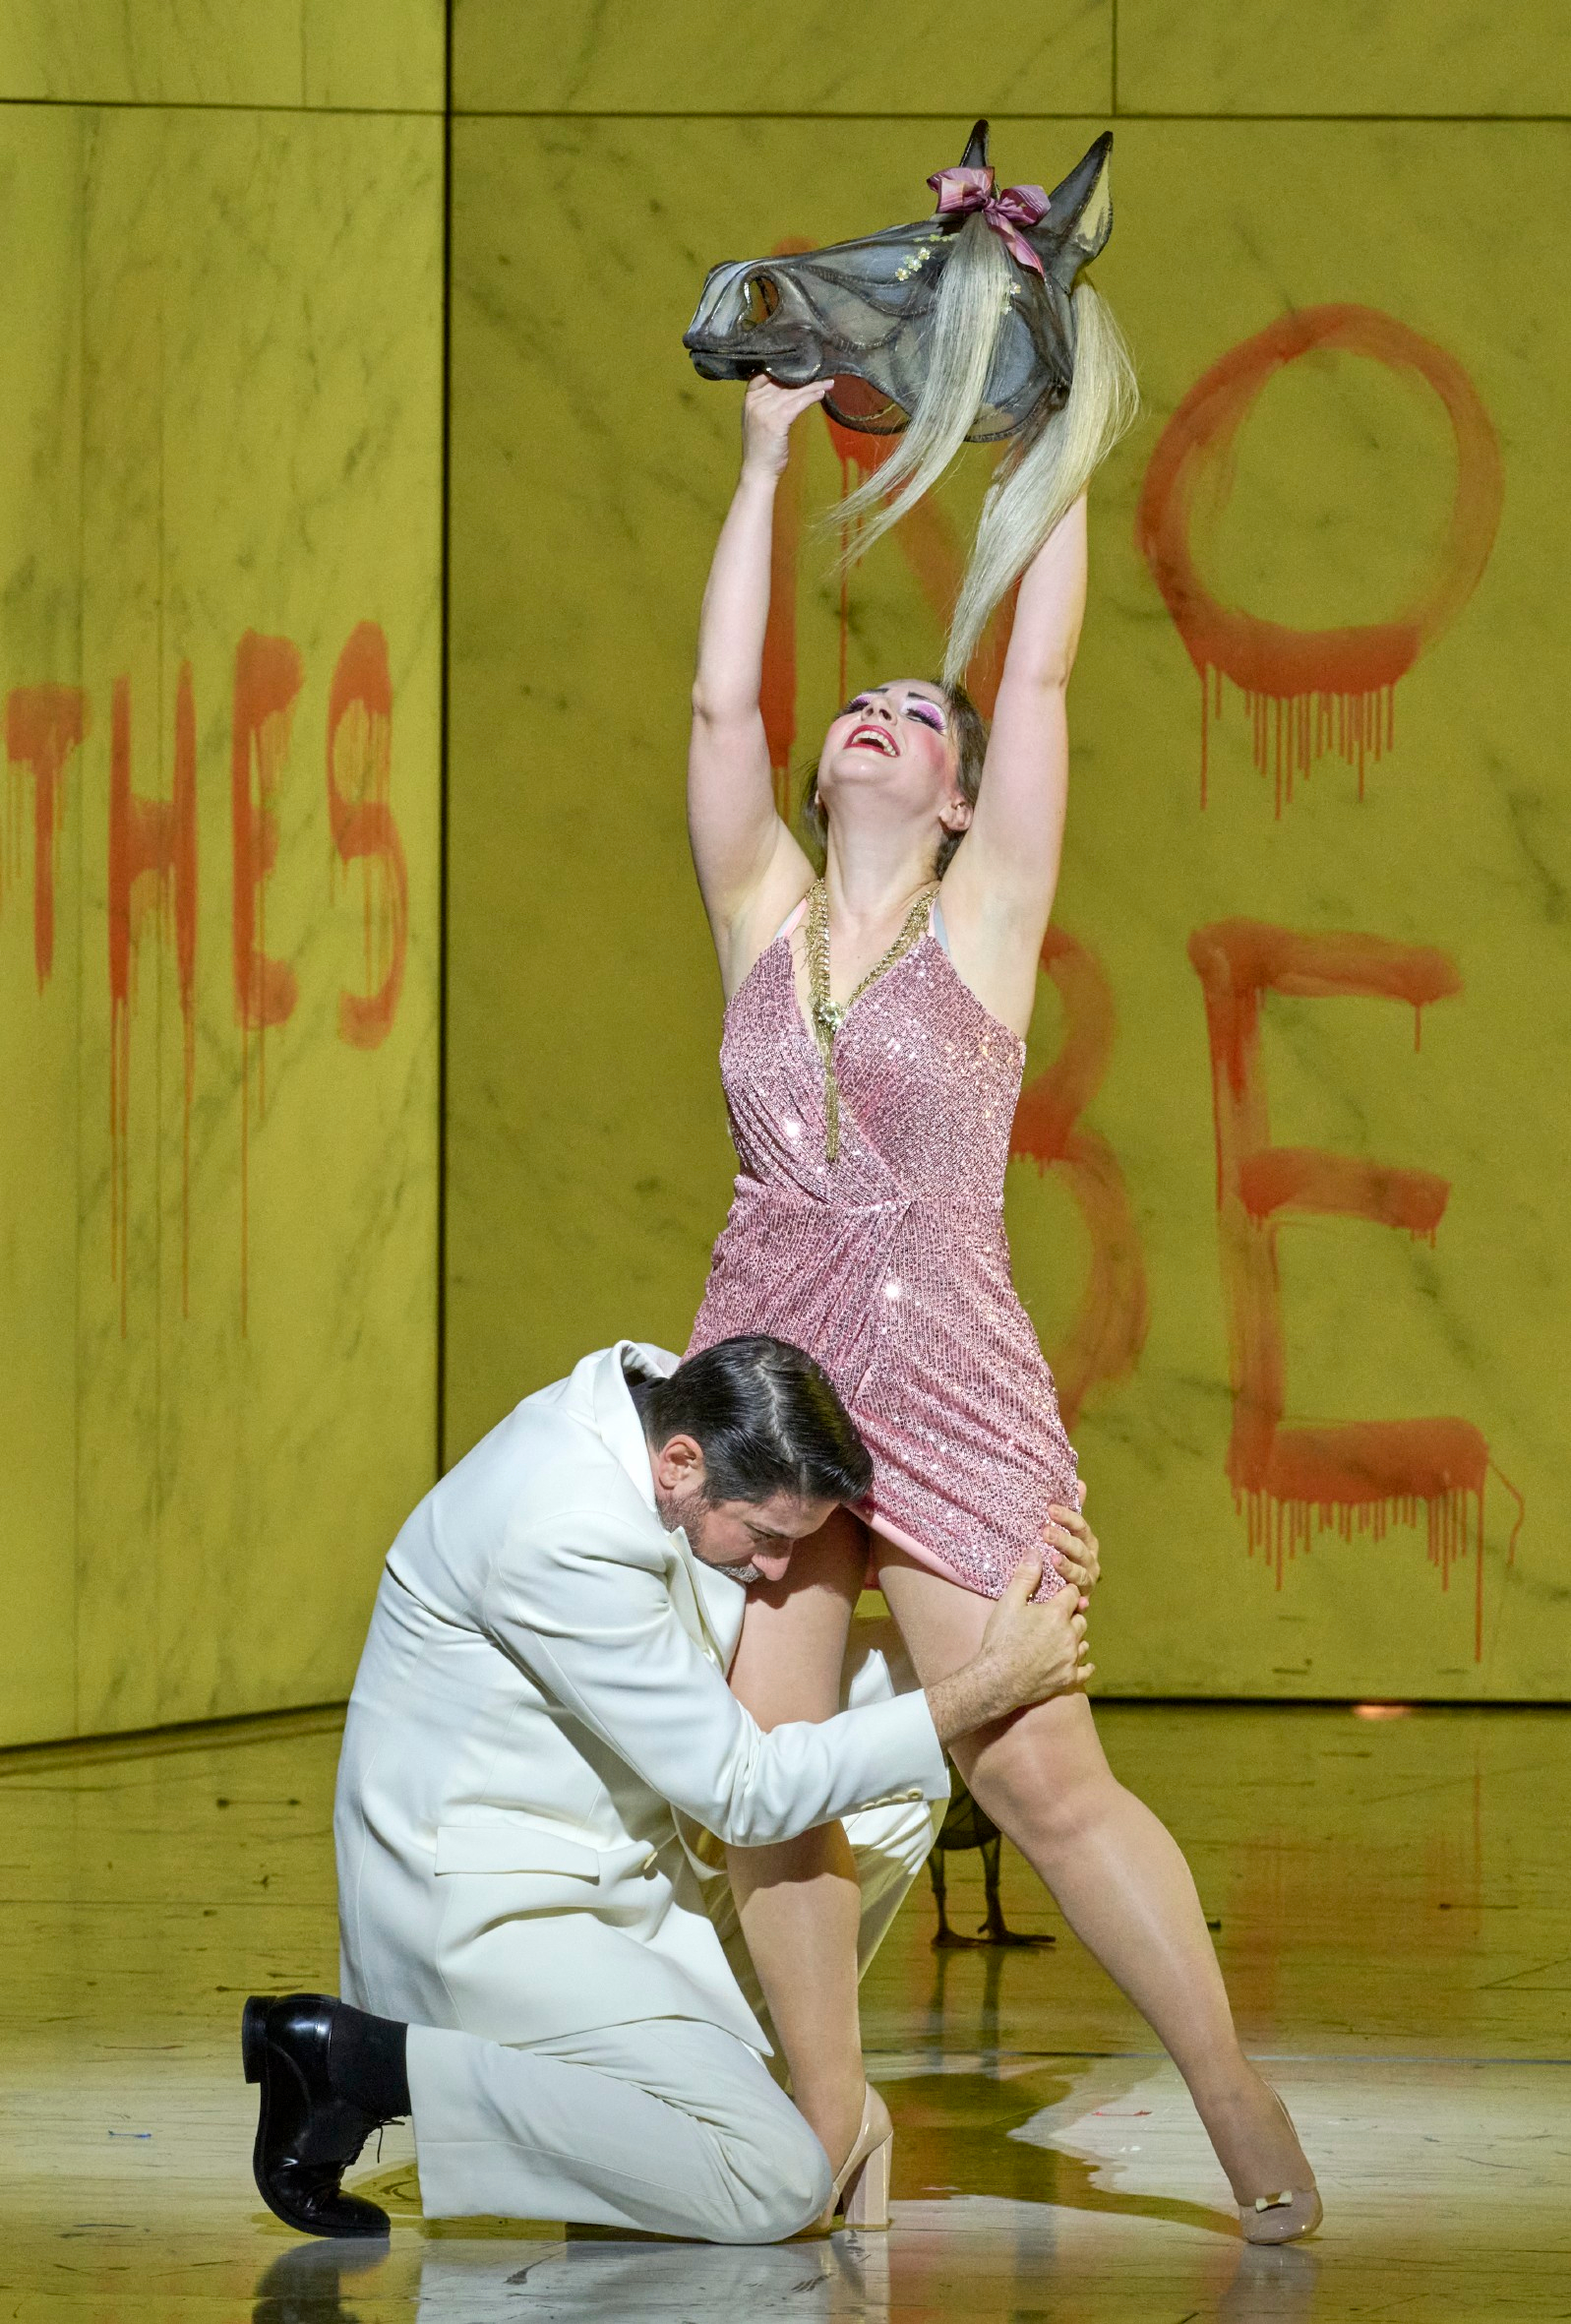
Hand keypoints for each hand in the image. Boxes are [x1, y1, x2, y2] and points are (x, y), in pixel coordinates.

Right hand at [740, 373, 830, 480]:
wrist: (758, 471)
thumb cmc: (761, 448)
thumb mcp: (759, 420)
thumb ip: (768, 404)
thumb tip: (789, 389)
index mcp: (749, 400)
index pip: (765, 375)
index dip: (783, 369)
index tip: (800, 366)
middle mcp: (755, 402)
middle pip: (782, 383)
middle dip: (803, 377)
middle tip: (822, 372)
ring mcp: (764, 411)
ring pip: (793, 392)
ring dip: (813, 386)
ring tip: (827, 382)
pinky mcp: (776, 421)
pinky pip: (798, 403)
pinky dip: (811, 397)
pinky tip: (821, 393)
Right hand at [978, 1553, 1092, 1712]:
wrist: (997, 1680)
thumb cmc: (1001, 1640)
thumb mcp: (1009, 1603)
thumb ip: (1025, 1576)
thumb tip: (1036, 1552)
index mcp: (1057, 1613)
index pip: (1073, 1594)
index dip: (1066, 1592)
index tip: (1060, 1593)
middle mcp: (1069, 1635)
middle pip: (1080, 1618)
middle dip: (1071, 1615)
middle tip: (1058, 1616)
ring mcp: (1070, 1659)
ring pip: (1083, 1642)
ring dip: (1076, 1638)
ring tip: (1064, 1637)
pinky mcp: (1068, 1679)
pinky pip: (1084, 1670)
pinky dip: (1083, 1666)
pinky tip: (1082, 1663)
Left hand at [1043, 1484, 1099, 1596]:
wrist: (1050, 1592)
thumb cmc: (1057, 1555)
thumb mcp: (1062, 1532)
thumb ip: (1071, 1511)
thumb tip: (1080, 1482)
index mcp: (1085, 1542)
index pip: (1081, 1527)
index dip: (1068, 1518)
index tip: (1050, 1509)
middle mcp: (1089, 1561)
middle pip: (1080, 1549)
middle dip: (1064, 1540)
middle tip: (1045, 1533)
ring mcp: (1086, 1582)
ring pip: (1080, 1573)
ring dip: (1067, 1566)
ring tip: (1052, 1559)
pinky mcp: (1080, 1601)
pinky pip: (1078, 1598)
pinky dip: (1075, 1597)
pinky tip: (1064, 1591)